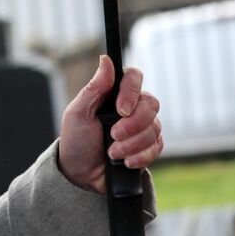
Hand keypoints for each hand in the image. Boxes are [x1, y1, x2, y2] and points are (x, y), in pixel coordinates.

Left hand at [57, 55, 161, 193]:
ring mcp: (143, 127)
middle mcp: (132, 107)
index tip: (120, 110)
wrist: (81, 175)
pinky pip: (157, 147)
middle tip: (113, 135)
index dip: (131, 91)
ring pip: (155, 128)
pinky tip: (126, 162)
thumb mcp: (78, 112)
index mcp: (114, 93)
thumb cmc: (76, 140)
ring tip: (113, 153)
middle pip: (151, 104)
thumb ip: (94, 87)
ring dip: (132, 144)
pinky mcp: (149, 147)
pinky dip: (141, 156)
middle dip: (133, 124)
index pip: (134, 77)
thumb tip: (106, 59)